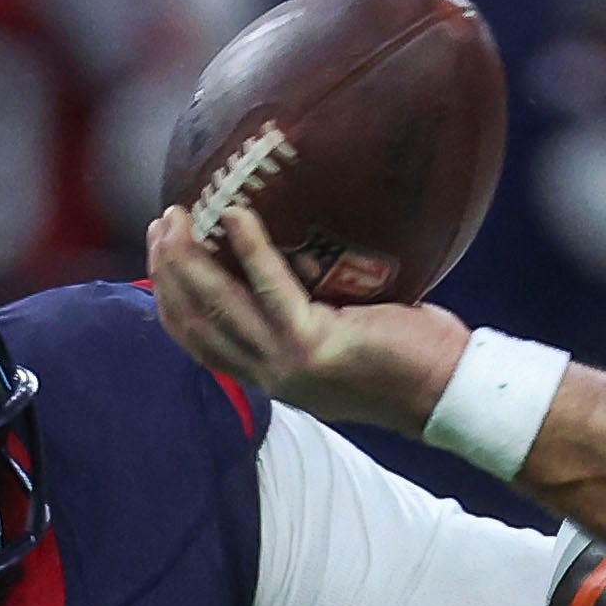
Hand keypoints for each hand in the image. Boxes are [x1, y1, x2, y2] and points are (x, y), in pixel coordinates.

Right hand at [144, 204, 469, 437]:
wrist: (446, 391)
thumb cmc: (403, 356)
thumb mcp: (336, 338)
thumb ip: (302, 314)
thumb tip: (289, 254)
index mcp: (269, 374)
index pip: (198, 339)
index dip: (170, 296)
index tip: (160, 252)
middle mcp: (269, 375)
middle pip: (195, 322)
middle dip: (169, 270)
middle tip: (162, 221)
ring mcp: (288, 364)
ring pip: (218, 308)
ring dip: (191, 258)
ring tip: (182, 214)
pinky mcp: (314, 345)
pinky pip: (271, 288)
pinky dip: (249, 249)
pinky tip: (236, 215)